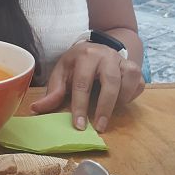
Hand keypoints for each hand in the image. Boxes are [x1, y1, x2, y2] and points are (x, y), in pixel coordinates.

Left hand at [30, 42, 144, 131]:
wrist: (96, 47)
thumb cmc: (76, 65)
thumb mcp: (61, 73)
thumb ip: (52, 92)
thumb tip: (35, 109)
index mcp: (85, 56)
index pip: (82, 84)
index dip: (80, 106)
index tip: (79, 126)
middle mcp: (106, 55)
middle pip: (111, 82)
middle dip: (105, 107)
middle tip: (100, 127)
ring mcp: (122, 60)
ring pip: (130, 79)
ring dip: (121, 99)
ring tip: (111, 113)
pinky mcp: (134, 67)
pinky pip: (139, 82)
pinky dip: (132, 95)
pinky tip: (121, 101)